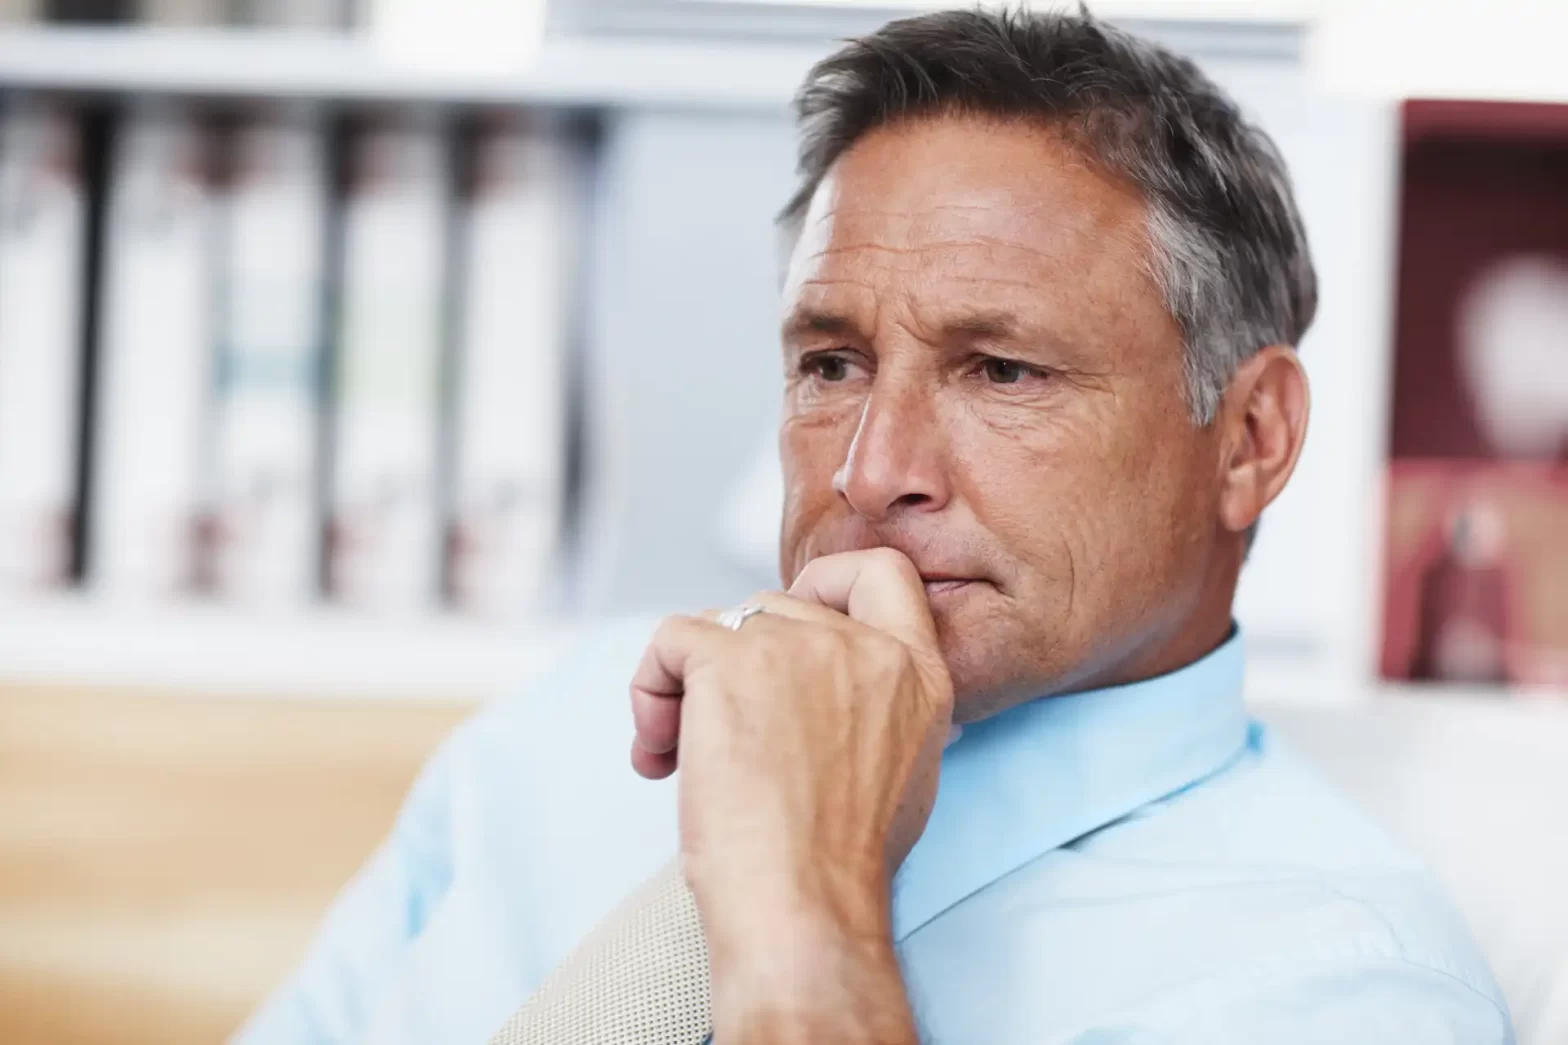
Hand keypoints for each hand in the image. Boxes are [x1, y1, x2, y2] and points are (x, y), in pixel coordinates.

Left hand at [628, 548, 952, 1041]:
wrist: (804, 907)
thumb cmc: (840, 868)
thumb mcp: (904, 774)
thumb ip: (878, 714)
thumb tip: (828, 701)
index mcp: (917, 674)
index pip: (884, 574)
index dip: (827, 584)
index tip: (789, 626)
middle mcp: (863, 647)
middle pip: (775, 608)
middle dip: (736, 665)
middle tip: (717, 738)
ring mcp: (796, 646)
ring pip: (717, 628)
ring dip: (686, 689)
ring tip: (677, 757)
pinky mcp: (730, 661)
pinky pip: (669, 641)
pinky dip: (649, 690)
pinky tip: (657, 753)